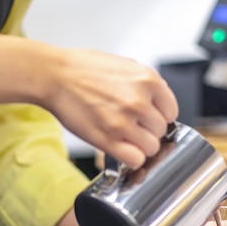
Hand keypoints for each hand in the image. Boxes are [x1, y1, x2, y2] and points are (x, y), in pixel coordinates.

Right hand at [45, 48, 178, 168]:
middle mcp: (139, 101)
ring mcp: (124, 122)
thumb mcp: (125, 66)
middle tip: (131, 127)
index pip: (171, 111)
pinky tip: (120, 149)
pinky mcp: (108, 140)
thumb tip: (159, 104)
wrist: (55, 76)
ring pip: (151, 148)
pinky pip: (135, 159)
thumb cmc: (84, 69)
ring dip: (139, 147)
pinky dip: (130, 159)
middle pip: (161, 131)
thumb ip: (145, 85)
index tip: (149, 120)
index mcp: (148, 80)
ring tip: (124, 138)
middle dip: (147, 131)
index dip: (159, 117)